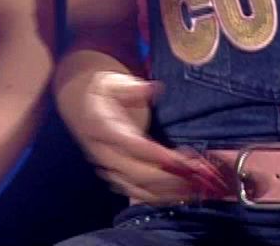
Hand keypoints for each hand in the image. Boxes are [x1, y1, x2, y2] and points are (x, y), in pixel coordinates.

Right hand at [61, 71, 231, 203]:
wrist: (86, 107)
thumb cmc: (107, 92)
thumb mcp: (116, 82)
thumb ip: (133, 87)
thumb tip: (153, 89)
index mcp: (101, 126)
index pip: (129, 145)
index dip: (153, 155)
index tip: (178, 159)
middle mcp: (102, 152)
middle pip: (133, 172)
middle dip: (165, 177)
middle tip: (193, 175)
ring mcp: (108, 167)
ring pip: (135, 187)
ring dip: (164, 192)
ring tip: (191, 189)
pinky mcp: (115, 176)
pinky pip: (135, 193)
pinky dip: (156, 198)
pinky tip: (178, 195)